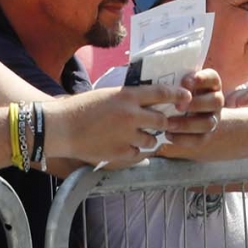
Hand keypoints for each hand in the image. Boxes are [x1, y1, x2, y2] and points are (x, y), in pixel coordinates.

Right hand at [50, 84, 184, 164]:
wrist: (60, 127)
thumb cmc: (81, 108)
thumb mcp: (108, 94)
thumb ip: (129, 98)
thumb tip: (149, 100)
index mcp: (127, 96)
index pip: (162, 93)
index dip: (178, 95)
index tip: (186, 98)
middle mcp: (131, 115)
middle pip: (163, 120)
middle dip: (163, 122)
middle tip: (159, 123)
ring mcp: (126, 136)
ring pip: (153, 140)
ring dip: (150, 138)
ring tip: (138, 136)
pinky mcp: (119, 153)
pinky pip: (139, 155)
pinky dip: (137, 152)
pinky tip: (128, 147)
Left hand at [164, 69, 223, 140]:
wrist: (188, 114)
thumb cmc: (177, 94)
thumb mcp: (178, 84)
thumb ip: (174, 83)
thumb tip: (155, 79)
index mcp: (211, 84)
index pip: (212, 78)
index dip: (201, 79)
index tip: (185, 82)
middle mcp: (215, 101)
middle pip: (216, 102)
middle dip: (196, 104)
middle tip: (178, 106)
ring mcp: (213, 119)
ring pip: (208, 123)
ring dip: (187, 124)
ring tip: (169, 124)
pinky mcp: (206, 136)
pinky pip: (199, 140)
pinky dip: (183, 139)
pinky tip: (168, 135)